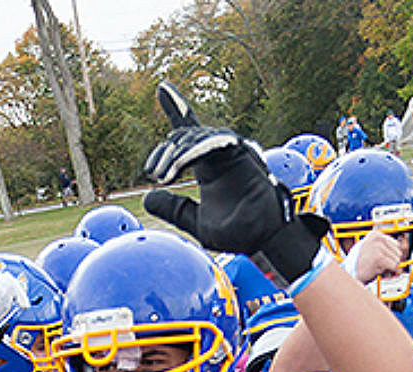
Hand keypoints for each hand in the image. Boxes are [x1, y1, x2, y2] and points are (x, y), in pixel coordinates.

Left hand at [141, 81, 326, 282]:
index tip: (162, 89)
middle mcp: (220, 155)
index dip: (177, 109)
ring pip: (198, 136)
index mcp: (210, 167)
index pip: (190, 134)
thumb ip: (174, 209)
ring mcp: (231, 153)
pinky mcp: (241, 154)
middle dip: (166, 150)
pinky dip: (191, 152)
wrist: (263, 241)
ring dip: (176, 153)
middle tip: (153, 173)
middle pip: (187, 133)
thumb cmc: (239, 233)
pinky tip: (177, 166)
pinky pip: (213, 142)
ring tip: (161, 175)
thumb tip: (148, 197)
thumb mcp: (196, 222)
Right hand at [344, 231, 403, 284]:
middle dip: (391, 262)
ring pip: (397, 260)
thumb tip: (401, 252)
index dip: (392, 256)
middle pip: (398, 252)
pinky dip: (390, 272)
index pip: (396, 244)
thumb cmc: (358, 264)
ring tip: (376, 268)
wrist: (348, 274)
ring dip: (389, 268)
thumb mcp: (370, 250)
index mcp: (375, 234)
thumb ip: (384, 248)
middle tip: (380, 267)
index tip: (386, 261)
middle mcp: (377, 239)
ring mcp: (378, 247)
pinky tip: (378, 272)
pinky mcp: (379, 258)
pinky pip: (394, 266)